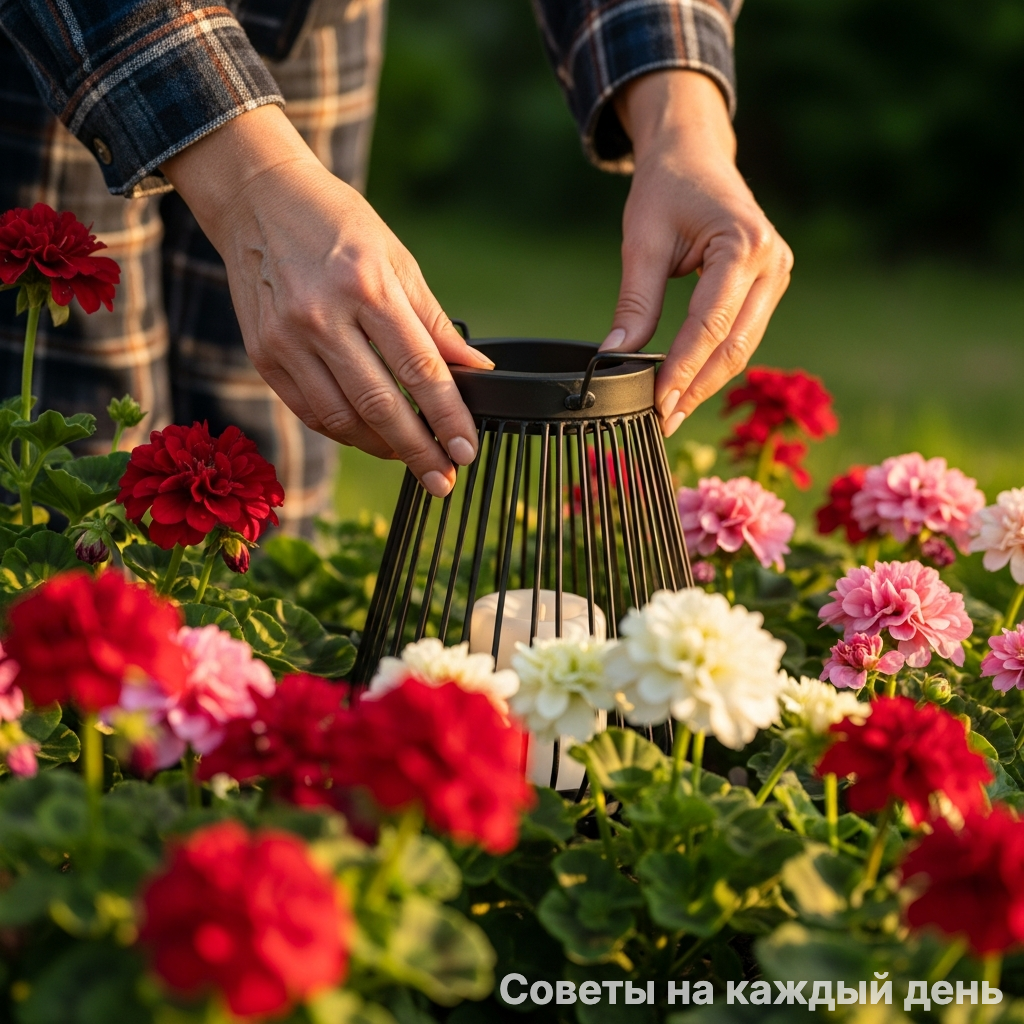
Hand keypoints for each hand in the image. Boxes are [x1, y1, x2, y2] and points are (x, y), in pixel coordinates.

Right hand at [161, 105, 491, 497]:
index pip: (418, 368)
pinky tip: (370, 436)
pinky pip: (309, 411)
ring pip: (341, 419)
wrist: (257, 198)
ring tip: (410, 457)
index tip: (466, 452)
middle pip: (379, 405)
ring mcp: (285, 339)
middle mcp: (321, 315)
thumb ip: (434, 321)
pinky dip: (344, 431)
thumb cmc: (337, 224)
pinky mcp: (262, 354)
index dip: (447, 417)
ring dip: (381, 448)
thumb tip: (475, 371)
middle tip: (443, 481)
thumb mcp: (397, 259)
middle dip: (417, 451)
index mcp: (365, 285)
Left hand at [602, 71, 792, 434]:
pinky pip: (742, 334)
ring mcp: (776, 276)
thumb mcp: (642, 241)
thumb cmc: (665, 188)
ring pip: (742, 346)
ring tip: (671, 412)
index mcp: (744, 245)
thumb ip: (634, 303)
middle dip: (696, 387)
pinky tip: (688, 386)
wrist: (694, 154)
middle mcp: (772, 263)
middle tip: (662, 421)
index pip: (710, 324)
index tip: (656, 403)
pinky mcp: (768, 286)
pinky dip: (714, 363)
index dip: (682, 368)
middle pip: (734, 344)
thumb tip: (614, 356)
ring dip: (706, 382)